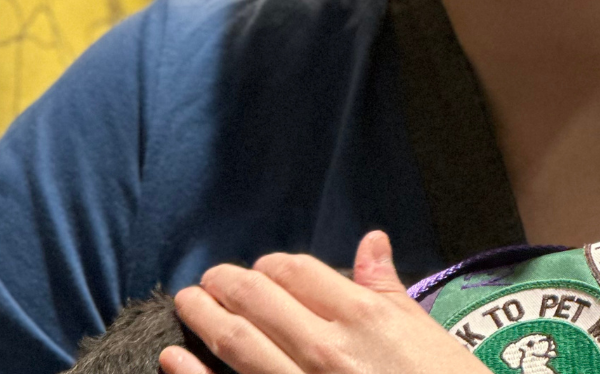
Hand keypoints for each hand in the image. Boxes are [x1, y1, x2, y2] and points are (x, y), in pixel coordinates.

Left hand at [159, 231, 491, 373]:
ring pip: (236, 341)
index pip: (300, 272)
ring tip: (187, 302)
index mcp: (364, 316)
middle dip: (228, 283)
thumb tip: (372, 242)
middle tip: (211, 278)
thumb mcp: (425, 333)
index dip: (273, 266)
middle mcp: (326, 347)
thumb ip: (388, 288)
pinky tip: (173, 357)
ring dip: (205, 316)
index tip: (262, 269)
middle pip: (260, 299)